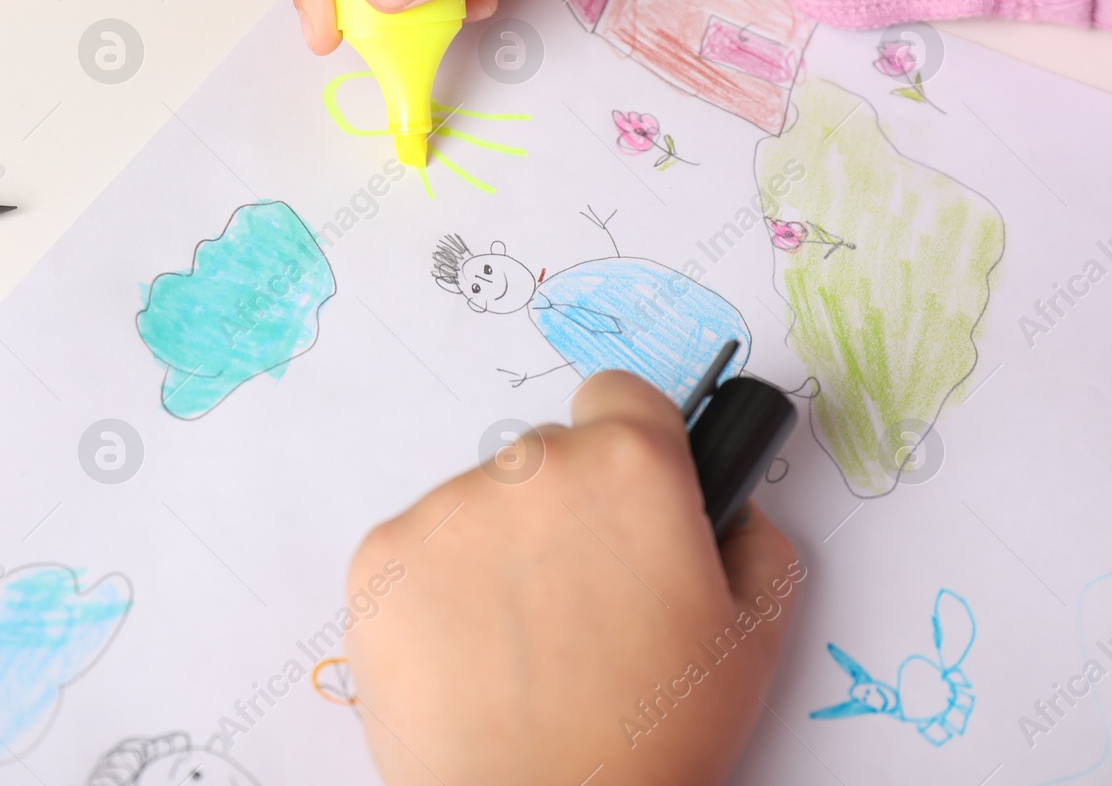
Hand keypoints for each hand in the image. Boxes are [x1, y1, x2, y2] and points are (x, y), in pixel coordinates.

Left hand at [345, 371, 802, 785]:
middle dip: (568, 509)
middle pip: (550, 455)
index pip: (622, 395)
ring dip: (501, 551)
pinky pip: (419, 550)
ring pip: (480, 505)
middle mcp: (530, 466)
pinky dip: (439, 590)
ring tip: (523, 646)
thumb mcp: (753, 639)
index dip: (636, 443)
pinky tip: (469, 656)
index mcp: (629, 466)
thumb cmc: (651, 737)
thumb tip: (726, 505)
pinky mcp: (380, 557)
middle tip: (584, 602)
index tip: (631, 495)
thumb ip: (753, 540)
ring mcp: (444, 509)